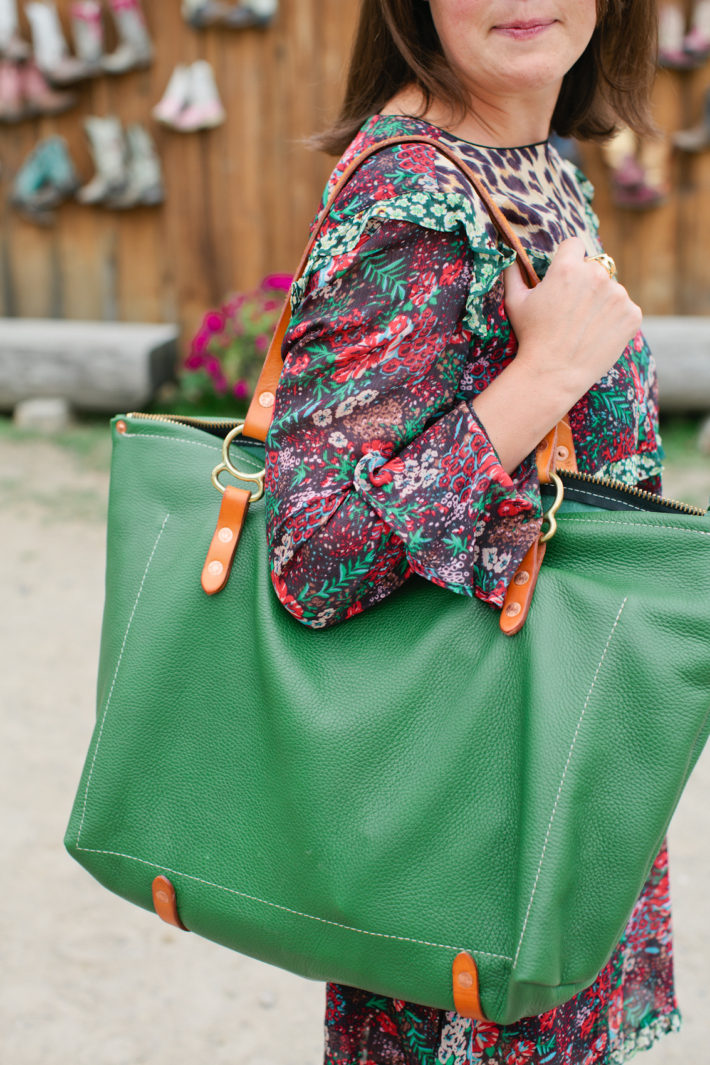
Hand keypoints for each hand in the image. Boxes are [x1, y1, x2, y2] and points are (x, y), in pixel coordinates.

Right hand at [503, 237, 641, 407]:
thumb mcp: (515, 302)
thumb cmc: (531, 337)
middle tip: (572, 311)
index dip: (568, 259)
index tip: (565, 276)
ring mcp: (618, 295)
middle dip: (585, 283)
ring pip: (611, 289)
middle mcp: (596, 275)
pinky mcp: (632, 315)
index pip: (574, 244)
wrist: (554, 374)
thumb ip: (513, 272)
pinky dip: (616, 320)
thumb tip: (510, 255)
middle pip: (595, 267)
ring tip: (584, 327)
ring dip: (602, 301)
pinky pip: (626, 309)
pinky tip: (598, 335)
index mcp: (567, 267)